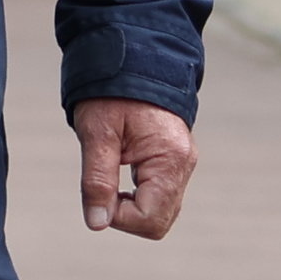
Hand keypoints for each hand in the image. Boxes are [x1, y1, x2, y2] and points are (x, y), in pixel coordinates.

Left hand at [75, 100, 194, 238]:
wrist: (131, 56)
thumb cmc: (111, 91)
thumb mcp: (97, 134)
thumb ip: (97, 180)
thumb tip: (97, 222)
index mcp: (169, 158)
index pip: (149, 219)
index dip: (118, 217)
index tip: (98, 193)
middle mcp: (183, 164)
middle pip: (159, 222)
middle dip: (126, 216)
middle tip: (103, 186)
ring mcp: (182, 163)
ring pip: (161, 212)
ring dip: (132, 206)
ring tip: (112, 175)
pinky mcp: (175, 160)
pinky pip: (161, 195)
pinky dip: (138, 195)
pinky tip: (121, 173)